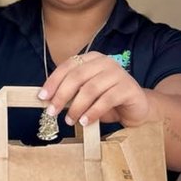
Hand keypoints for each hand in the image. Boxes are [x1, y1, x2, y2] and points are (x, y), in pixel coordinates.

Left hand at [38, 51, 153, 128]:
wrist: (138, 106)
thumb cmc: (108, 100)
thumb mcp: (87, 95)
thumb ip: (72, 93)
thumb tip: (48, 100)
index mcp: (92, 59)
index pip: (68, 66)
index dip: (53, 81)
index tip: (42, 97)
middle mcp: (105, 62)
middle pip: (77, 76)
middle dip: (61, 95)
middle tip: (52, 112)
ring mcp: (118, 73)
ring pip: (90, 89)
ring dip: (76, 107)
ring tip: (69, 120)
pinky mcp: (128, 88)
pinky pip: (106, 100)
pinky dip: (93, 112)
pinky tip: (85, 122)